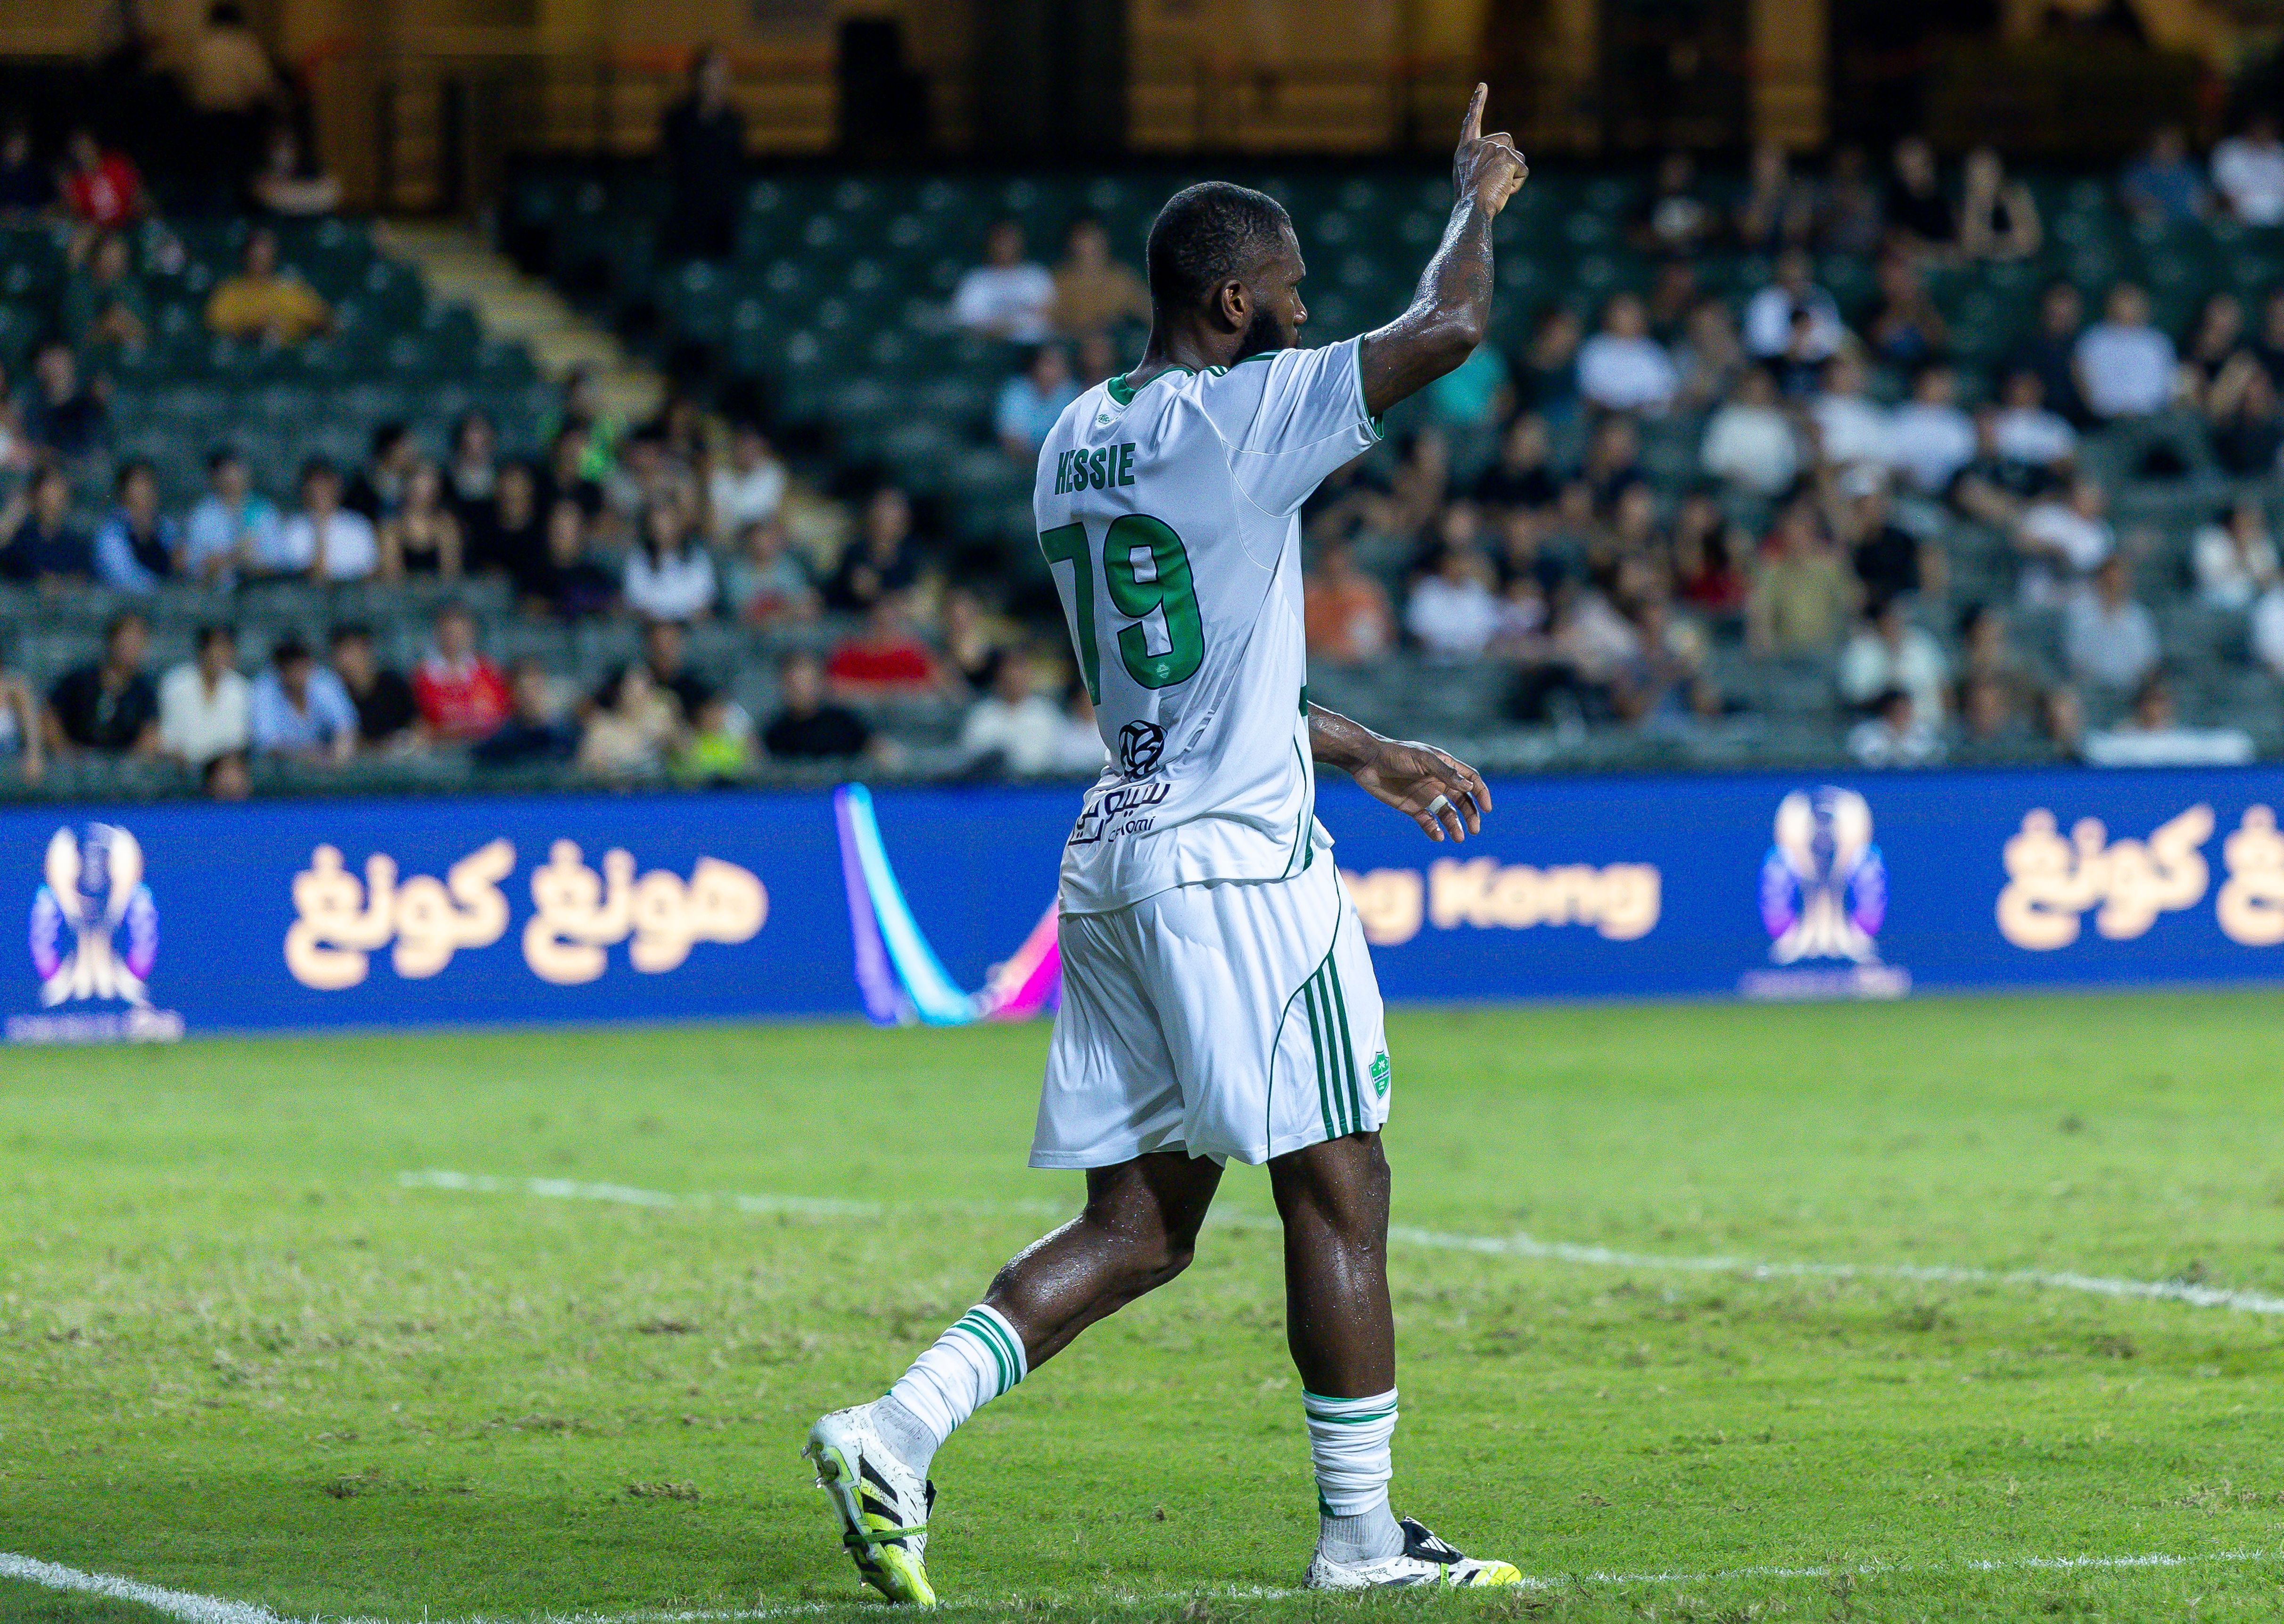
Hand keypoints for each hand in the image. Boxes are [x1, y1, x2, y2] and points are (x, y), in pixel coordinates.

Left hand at [1349, 735, 1493, 843]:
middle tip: (1475, 829)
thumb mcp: (1423, 759)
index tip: (1487, 808)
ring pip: (1446, 813)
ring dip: (1454, 825)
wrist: (1367, 761)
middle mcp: (1438, 781)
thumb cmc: (1396, 754)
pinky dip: (1434, 829)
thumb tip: (1469, 786)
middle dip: (1470, 814)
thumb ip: (1445, 772)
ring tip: (1458, 837)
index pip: (1470, 779)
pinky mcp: (1411, 807)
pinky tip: (1438, 836)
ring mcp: (1425, 795)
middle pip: (1462, 800)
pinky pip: (1427, 821)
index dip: (1480, 792)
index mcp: (1444, 766)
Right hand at [1453, 83, 1527, 218]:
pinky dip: (1518, 183)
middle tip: (1493, 181)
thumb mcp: (1470, 179)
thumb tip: (1506, 161)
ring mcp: (1491, 148)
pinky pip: (1523, 169)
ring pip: (1517, 155)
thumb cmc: (1471, 202)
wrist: (1471, 210)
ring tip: (1497, 187)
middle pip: (1506, 141)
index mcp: (1464, 150)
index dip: (1476, 104)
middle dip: (1508, 160)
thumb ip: (1481, 163)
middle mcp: (1477, 145)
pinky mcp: (1506, 156)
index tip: (1482, 86)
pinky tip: (1504, 190)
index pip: (1471, 123)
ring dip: (1513, 173)